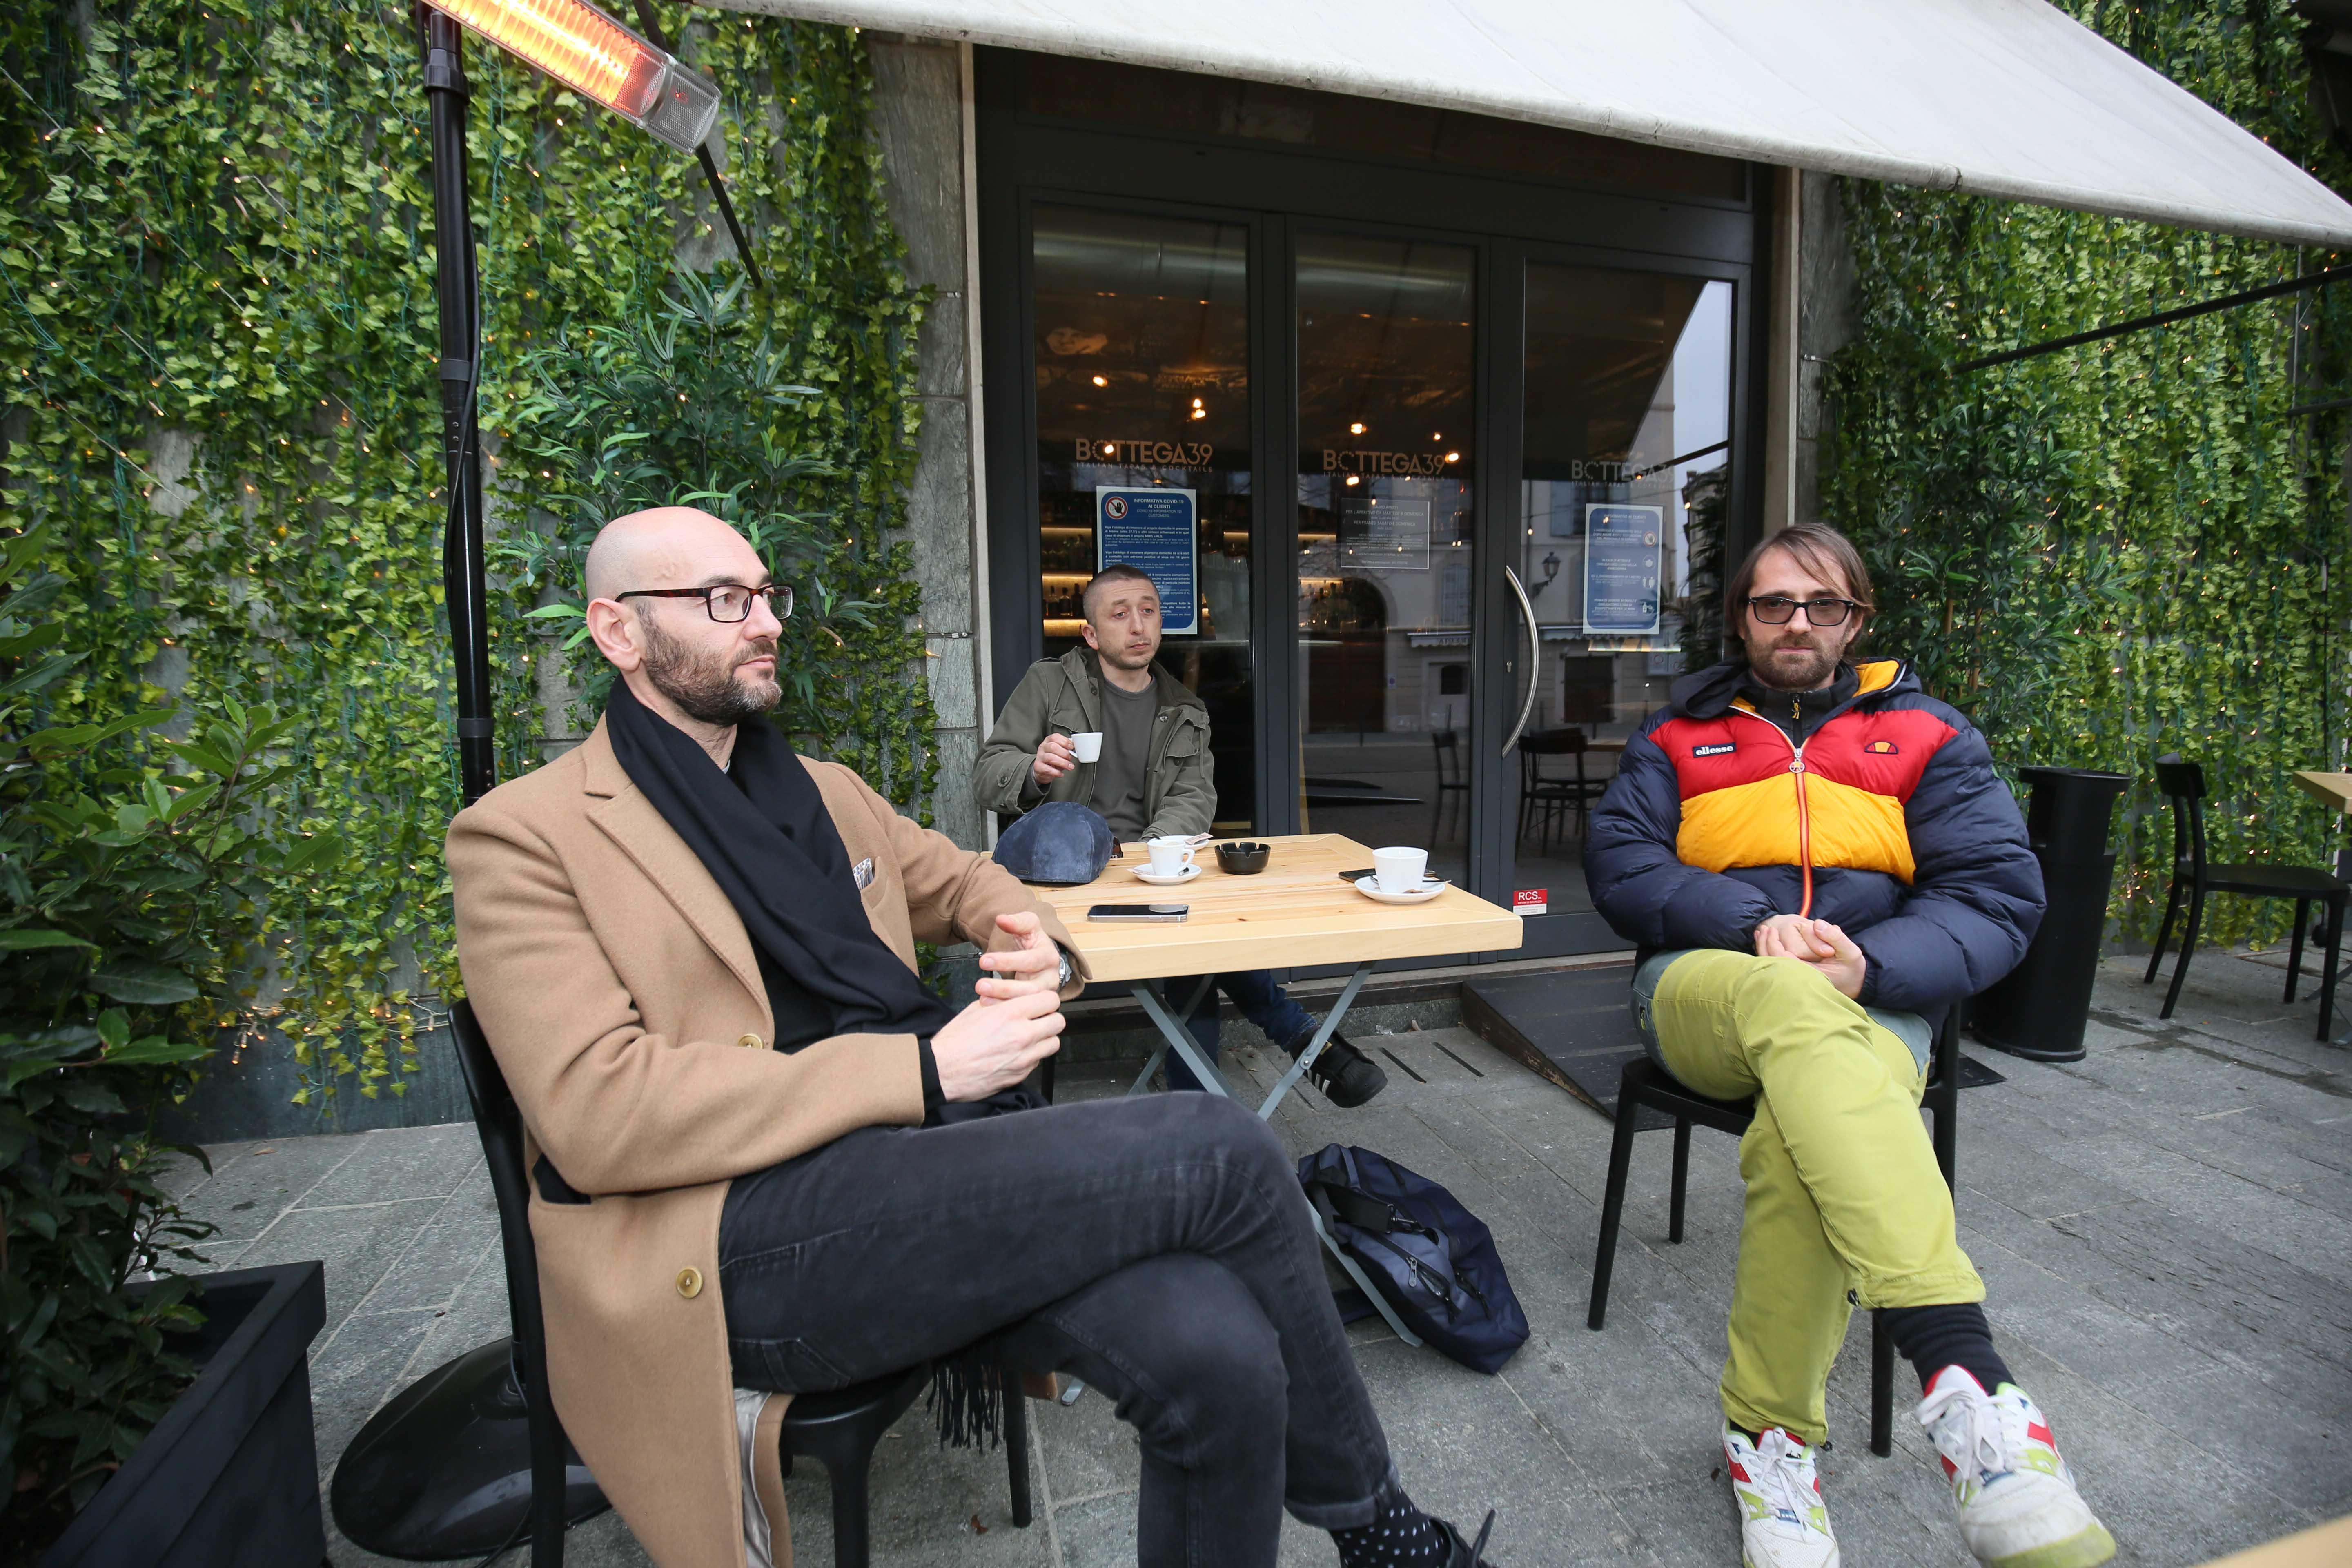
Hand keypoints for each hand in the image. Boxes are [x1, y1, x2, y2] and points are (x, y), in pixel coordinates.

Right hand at [931, 987, 1063, 1100]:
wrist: (941, 1070)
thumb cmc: (954, 1041)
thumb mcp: (975, 1009)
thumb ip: (1000, 1001)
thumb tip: (1014, 998)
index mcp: (1011, 1013)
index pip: (1050, 999)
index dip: (1045, 1000)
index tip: (1039, 1003)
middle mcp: (1022, 1035)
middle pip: (1058, 1021)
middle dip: (1049, 1018)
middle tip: (1037, 1019)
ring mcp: (1024, 1057)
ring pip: (1053, 1043)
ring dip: (1045, 1038)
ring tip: (1030, 1037)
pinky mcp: (1021, 1074)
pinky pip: (1039, 1061)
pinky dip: (1033, 1056)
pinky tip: (1017, 1053)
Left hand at [975, 911, 1063, 999]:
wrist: (1038, 956)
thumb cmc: (1033, 941)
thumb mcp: (1028, 926)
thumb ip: (1016, 921)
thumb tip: (1002, 919)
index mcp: (1049, 956)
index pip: (1031, 960)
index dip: (1007, 961)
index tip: (983, 961)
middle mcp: (1050, 977)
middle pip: (1031, 987)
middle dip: (1004, 987)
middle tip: (980, 985)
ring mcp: (1044, 993)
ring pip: (1026, 1002)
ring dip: (1002, 1000)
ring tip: (982, 996)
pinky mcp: (1036, 1004)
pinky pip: (1021, 1009)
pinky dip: (1002, 1007)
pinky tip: (987, 1003)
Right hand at [1032, 734, 1076, 786]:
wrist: (1041, 770)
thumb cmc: (1052, 759)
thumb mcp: (1058, 751)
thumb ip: (1065, 749)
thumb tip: (1075, 751)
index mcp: (1048, 741)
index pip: (1055, 737)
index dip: (1065, 741)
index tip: (1071, 747)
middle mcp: (1043, 747)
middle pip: (1053, 747)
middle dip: (1064, 753)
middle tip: (1070, 758)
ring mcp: (1040, 757)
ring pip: (1051, 757)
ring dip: (1063, 763)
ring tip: (1069, 766)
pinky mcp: (1038, 767)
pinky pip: (1048, 769)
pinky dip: (1056, 772)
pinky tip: (1061, 773)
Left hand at [1758, 916, 1866, 999]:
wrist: (1853, 981)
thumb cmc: (1851, 968)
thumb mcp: (1850, 952)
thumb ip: (1836, 938)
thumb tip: (1817, 924)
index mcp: (1810, 977)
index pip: (1784, 962)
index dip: (1774, 946)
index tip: (1772, 931)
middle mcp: (1799, 981)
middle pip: (1772, 966)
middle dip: (1764, 946)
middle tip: (1763, 929)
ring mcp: (1795, 981)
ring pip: (1772, 967)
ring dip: (1764, 949)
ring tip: (1761, 932)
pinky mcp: (1794, 977)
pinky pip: (1776, 966)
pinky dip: (1768, 953)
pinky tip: (1764, 939)